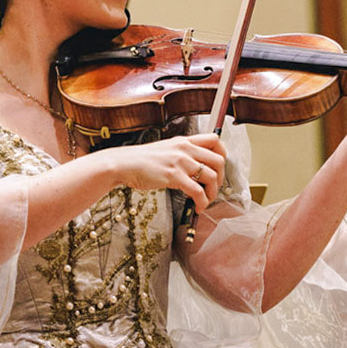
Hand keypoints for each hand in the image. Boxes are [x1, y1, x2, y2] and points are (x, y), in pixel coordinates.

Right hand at [106, 133, 226, 212]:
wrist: (123, 164)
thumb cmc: (141, 161)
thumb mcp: (165, 150)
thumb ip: (181, 154)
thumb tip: (196, 167)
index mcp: (184, 141)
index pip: (215, 140)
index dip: (223, 154)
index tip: (219, 168)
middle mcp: (185, 149)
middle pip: (219, 160)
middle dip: (221, 178)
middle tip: (214, 188)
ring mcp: (180, 162)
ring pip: (211, 177)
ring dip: (213, 193)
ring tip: (206, 201)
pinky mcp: (173, 176)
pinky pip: (197, 191)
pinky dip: (202, 202)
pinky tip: (197, 207)